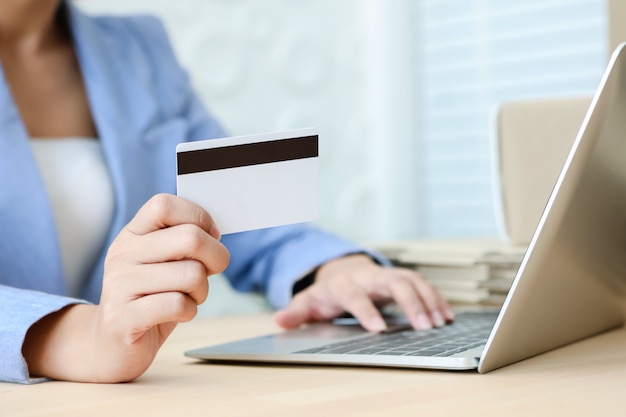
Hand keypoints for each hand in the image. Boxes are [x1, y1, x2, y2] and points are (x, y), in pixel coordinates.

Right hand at [22, 194, 229, 381]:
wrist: (110, 343)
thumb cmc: (151, 297)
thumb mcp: (165, 263)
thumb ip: (185, 243)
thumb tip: (215, 233)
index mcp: (133, 234)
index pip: (165, 205)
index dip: (198, 216)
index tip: (210, 235)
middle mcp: (122, 254)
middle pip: (190, 238)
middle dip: (216, 256)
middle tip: (211, 271)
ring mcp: (119, 285)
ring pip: (192, 274)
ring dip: (202, 290)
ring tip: (188, 297)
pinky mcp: (123, 318)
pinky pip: (178, 304)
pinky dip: (189, 311)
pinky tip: (178, 314)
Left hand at [274, 254, 453, 331]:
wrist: (343, 270)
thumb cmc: (327, 291)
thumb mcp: (308, 302)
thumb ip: (296, 313)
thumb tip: (279, 320)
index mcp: (345, 284)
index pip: (356, 296)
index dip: (367, 311)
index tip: (379, 329)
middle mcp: (369, 276)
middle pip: (393, 282)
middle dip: (410, 303)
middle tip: (425, 326)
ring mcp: (387, 275)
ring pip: (412, 280)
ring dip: (428, 300)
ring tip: (440, 323)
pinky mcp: (401, 278)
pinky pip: (422, 284)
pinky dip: (436, 298)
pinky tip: (446, 315)